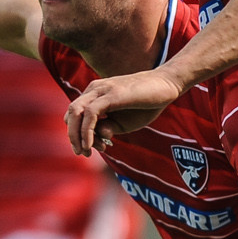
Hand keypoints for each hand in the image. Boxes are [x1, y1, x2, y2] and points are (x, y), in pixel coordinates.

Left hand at [63, 68, 182, 154]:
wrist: (166, 85)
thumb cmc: (146, 104)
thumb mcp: (124, 123)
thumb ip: (108, 128)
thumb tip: (97, 135)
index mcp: (95, 94)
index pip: (75, 115)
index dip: (77, 134)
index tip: (90, 148)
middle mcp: (94, 89)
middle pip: (71, 114)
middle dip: (73, 136)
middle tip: (82, 153)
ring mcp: (101, 90)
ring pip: (75, 112)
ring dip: (76, 135)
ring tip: (85, 151)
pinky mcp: (111, 94)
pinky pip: (90, 114)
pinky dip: (87, 131)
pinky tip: (91, 144)